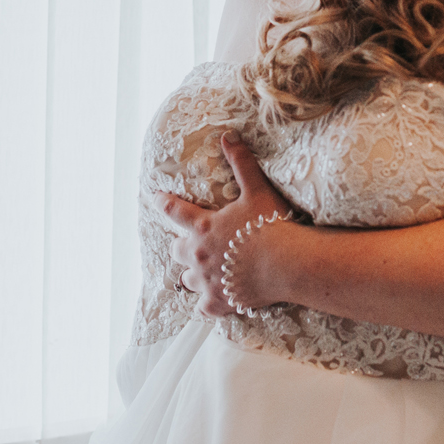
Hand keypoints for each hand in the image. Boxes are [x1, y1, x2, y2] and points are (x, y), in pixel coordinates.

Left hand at [163, 132, 297, 316]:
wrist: (288, 264)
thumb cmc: (272, 225)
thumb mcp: (257, 190)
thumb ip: (241, 163)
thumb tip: (227, 135)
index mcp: (203, 226)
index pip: (174, 211)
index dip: (163, 203)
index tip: (155, 197)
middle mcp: (198, 255)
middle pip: (176, 252)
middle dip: (180, 247)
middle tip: (188, 246)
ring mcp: (207, 281)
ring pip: (186, 281)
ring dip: (191, 276)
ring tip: (199, 275)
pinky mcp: (220, 302)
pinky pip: (202, 309)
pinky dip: (205, 306)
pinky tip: (210, 304)